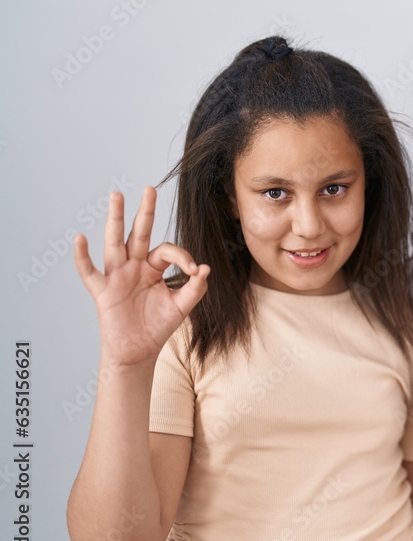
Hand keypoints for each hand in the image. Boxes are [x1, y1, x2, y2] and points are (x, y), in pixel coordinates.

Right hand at [74, 186, 209, 367]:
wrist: (138, 352)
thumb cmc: (158, 326)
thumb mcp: (182, 306)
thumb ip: (195, 288)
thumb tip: (205, 268)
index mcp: (152, 268)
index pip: (167, 250)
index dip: (182, 256)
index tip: (194, 269)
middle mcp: (134, 266)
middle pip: (139, 233)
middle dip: (145, 211)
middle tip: (150, 188)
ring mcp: (117, 276)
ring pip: (115, 243)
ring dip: (116, 220)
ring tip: (117, 196)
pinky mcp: (103, 291)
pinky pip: (89, 272)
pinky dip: (82, 257)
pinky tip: (79, 239)